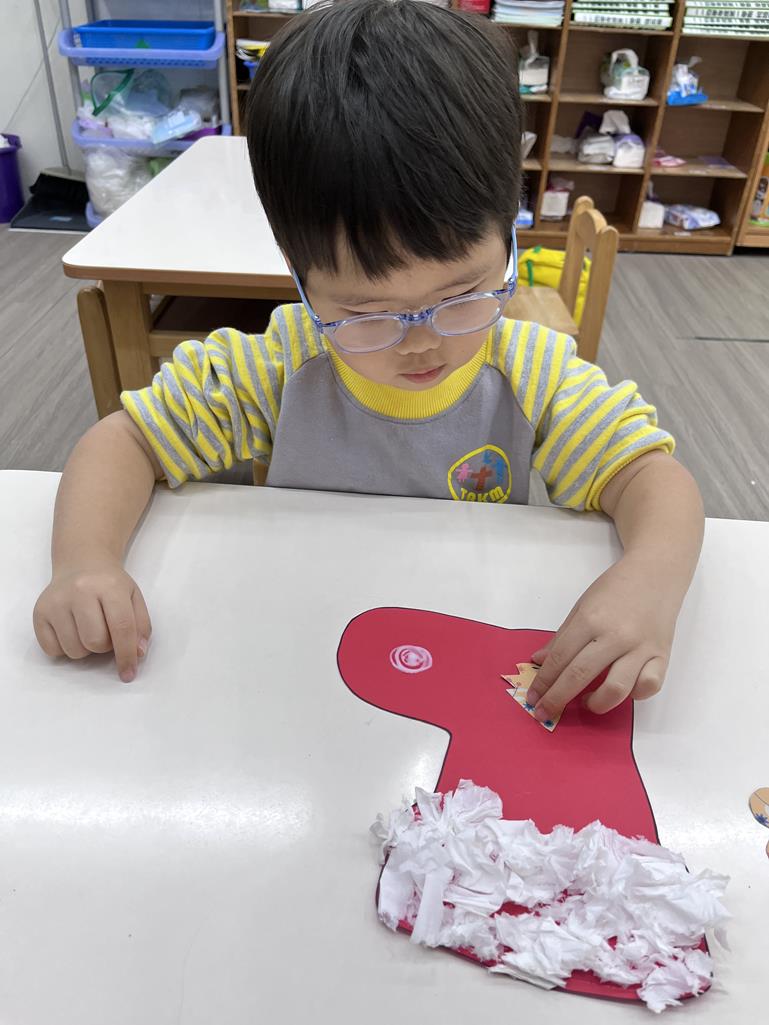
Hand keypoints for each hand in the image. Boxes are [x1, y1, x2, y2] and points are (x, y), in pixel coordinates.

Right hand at [33, 558, 151, 682]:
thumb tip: (137, 653)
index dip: (127, 655)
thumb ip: (141, 626)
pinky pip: (52, 650)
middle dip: (104, 647)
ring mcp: (56, 601)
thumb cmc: (110, 585)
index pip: (121, 627)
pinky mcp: (39, 612)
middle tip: (105, 632)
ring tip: (88, 628)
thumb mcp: (134, 598)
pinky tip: (71, 629)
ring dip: (86, 649)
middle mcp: (79, 591)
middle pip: (95, 642)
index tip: (129, 674)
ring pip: (74, 650)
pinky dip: (65, 648)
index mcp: (109, 586)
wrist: (81, 563)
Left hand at [526, 554, 676, 720]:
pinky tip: (623, 690)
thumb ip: (561, 637)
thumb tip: (539, 661)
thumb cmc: (616, 589)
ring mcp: (641, 648)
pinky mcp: (663, 656)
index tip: (533, 697)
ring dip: (596, 704)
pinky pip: (648, 686)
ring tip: (586, 703)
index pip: (560, 658)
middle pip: (580, 676)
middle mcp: (616, 636)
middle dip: (557, 699)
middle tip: (544, 713)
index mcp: (591, 619)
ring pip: (616, 690)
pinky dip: (634, 695)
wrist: (656, 572)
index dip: (544, 681)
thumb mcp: (582, 607)